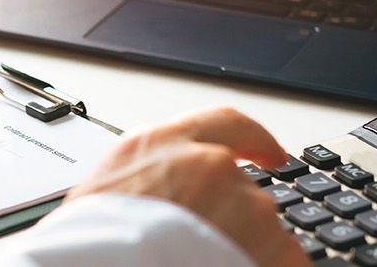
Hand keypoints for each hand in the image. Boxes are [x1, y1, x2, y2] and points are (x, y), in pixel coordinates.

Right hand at [65, 107, 308, 266]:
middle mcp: (209, 164)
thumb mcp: (98, 195)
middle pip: (242, 186)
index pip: (225, 123)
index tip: (271, 154)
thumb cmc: (93, 246)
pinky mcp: (272, 245)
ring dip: (244, 246)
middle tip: (212, 246)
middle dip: (233, 217)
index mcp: (160, 145)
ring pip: (262, 227)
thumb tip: (150, 196)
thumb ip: (141, 180)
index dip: (256, 140)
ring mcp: (245, 204)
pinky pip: (283, 258)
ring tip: (208, 263)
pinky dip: (263, 265)